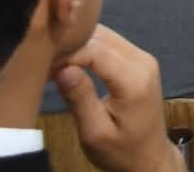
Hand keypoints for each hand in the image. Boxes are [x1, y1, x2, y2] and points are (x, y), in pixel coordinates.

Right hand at [53, 25, 183, 171]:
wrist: (149, 157)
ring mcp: (144, 58)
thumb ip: (80, 99)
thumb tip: (62, 68)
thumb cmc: (121, 150)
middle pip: (100, 37)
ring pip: (105, 36)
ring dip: (79, 45)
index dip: (66, 54)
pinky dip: (89, 48)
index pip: (95, 50)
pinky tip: (71, 62)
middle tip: (45, 64)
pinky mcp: (140, 60)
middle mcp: (143, 61)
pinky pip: (111, 44)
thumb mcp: (95, 132)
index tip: (44, 68)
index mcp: (134, 79)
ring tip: (55, 64)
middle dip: (71, 46)